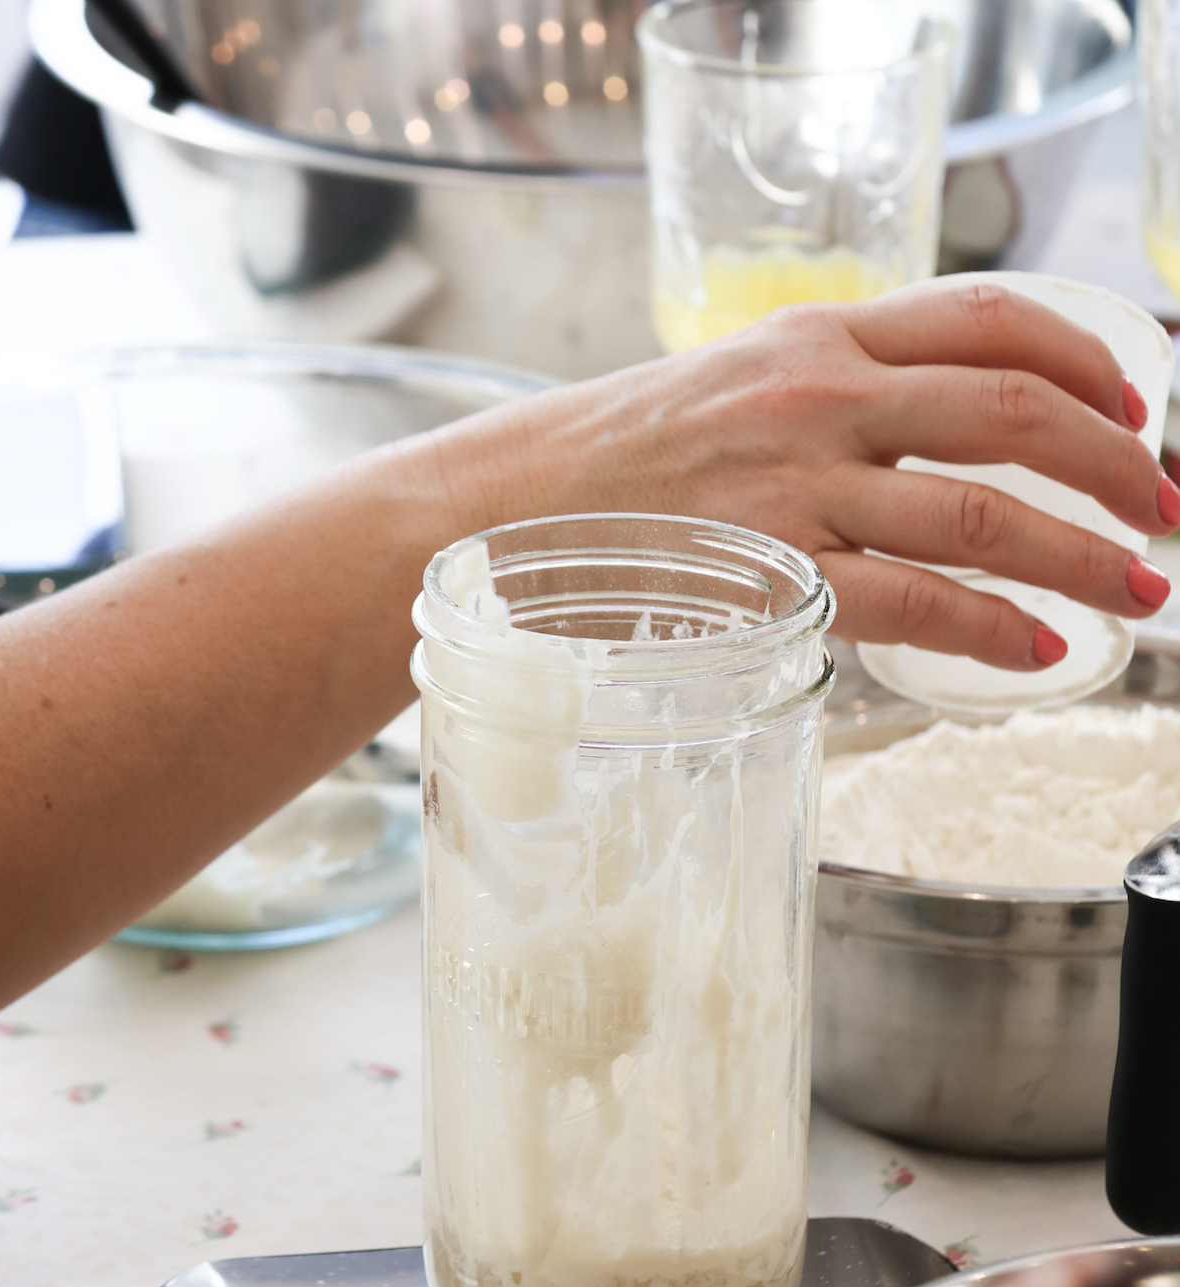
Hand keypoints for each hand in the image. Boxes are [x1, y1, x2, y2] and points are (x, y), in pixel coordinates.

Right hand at [430, 279, 1174, 670]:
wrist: (495, 512)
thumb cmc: (613, 466)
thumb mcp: (729, 391)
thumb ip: (830, 402)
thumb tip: (932, 448)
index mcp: (813, 335)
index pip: (987, 317)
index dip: (1085, 360)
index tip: (1134, 406)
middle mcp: (815, 394)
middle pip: (1012, 412)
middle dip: (1116, 466)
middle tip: (1167, 511)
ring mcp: (794, 483)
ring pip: (980, 510)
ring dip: (1081, 554)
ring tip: (1138, 591)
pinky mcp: (770, 573)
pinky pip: (912, 599)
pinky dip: (991, 626)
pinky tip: (1036, 648)